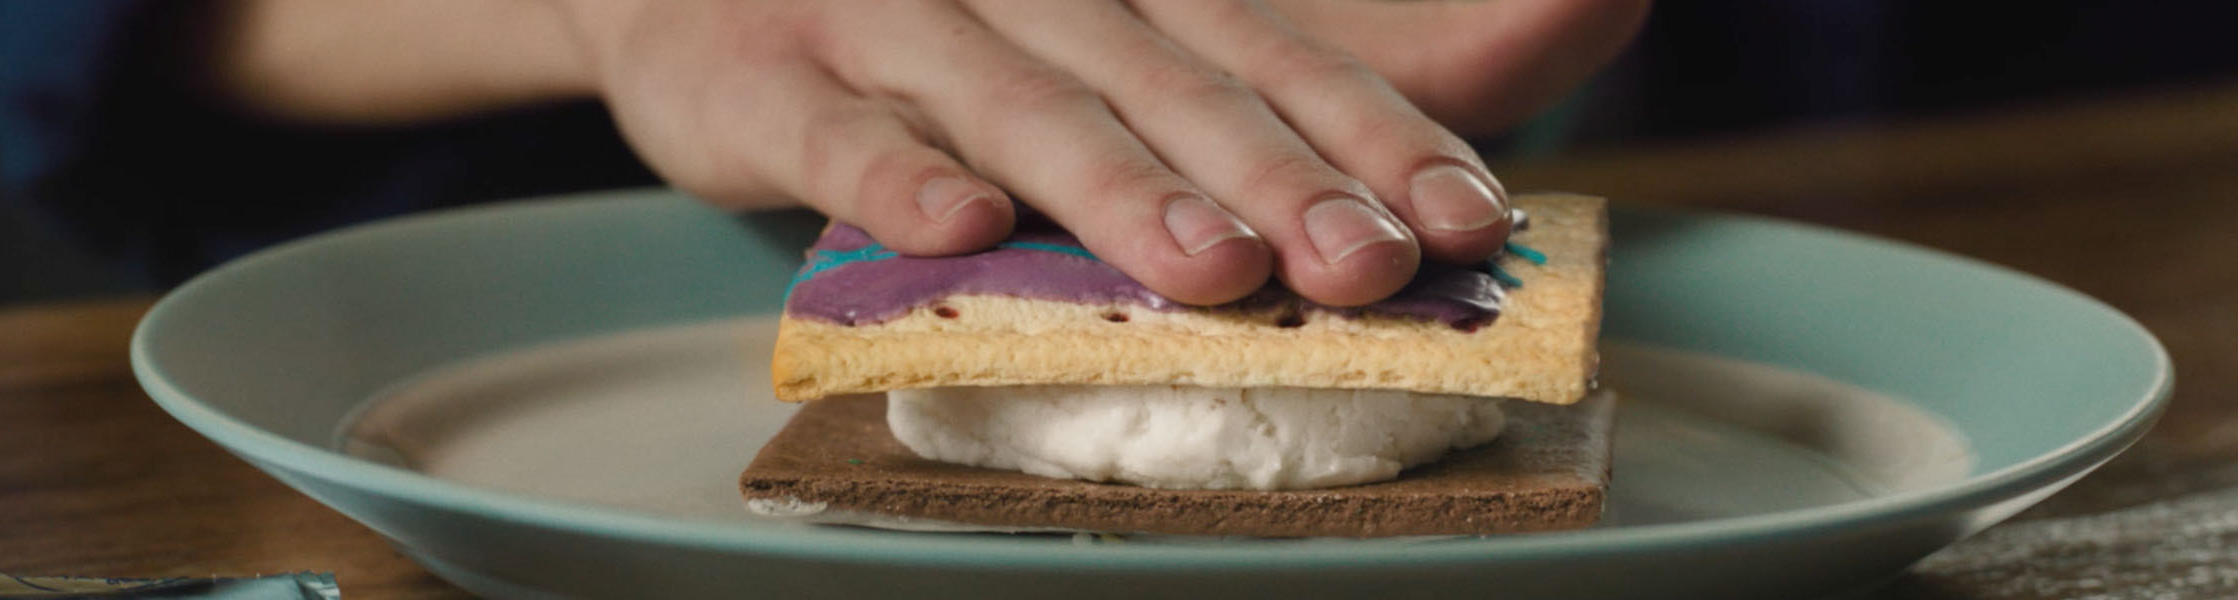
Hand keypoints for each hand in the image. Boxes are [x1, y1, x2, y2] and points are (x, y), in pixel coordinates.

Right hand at [554, 0, 1643, 305]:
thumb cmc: (923, 37)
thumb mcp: (1079, 41)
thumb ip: (1206, 99)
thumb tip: (1375, 198)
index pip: (1268, 53)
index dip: (1372, 131)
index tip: (1467, 219)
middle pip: (1172, 79)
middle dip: (1282, 174)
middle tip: (1373, 262)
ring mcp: (895, 20)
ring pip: (1025, 105)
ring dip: (1121, 187)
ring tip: (1215, 267)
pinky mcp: (770, 80)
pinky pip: (842, 135)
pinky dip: (900, 181)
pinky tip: (962, 231)